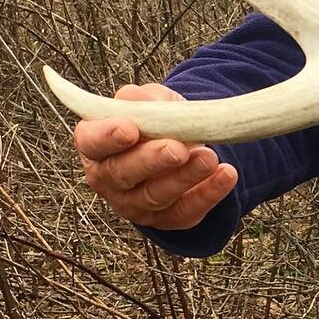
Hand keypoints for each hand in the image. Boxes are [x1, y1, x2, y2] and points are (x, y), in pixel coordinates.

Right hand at [73, 83, 237, 229]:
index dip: (107, 137)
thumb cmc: (156, 123)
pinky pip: (187, 210)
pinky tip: (226, 174)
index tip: (129, 129)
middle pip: (123, 173)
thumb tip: (144, 101)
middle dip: (152, 160)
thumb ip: (143, 99)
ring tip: (209, 157)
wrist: (182, 146)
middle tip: (178, 149)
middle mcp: (110, 179)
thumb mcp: (150, 101)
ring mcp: (136, 204)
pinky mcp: (167, 219)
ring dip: (185, 177)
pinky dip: (209, 193)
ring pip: (156, 195)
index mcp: (96, 145)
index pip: (92, 142)